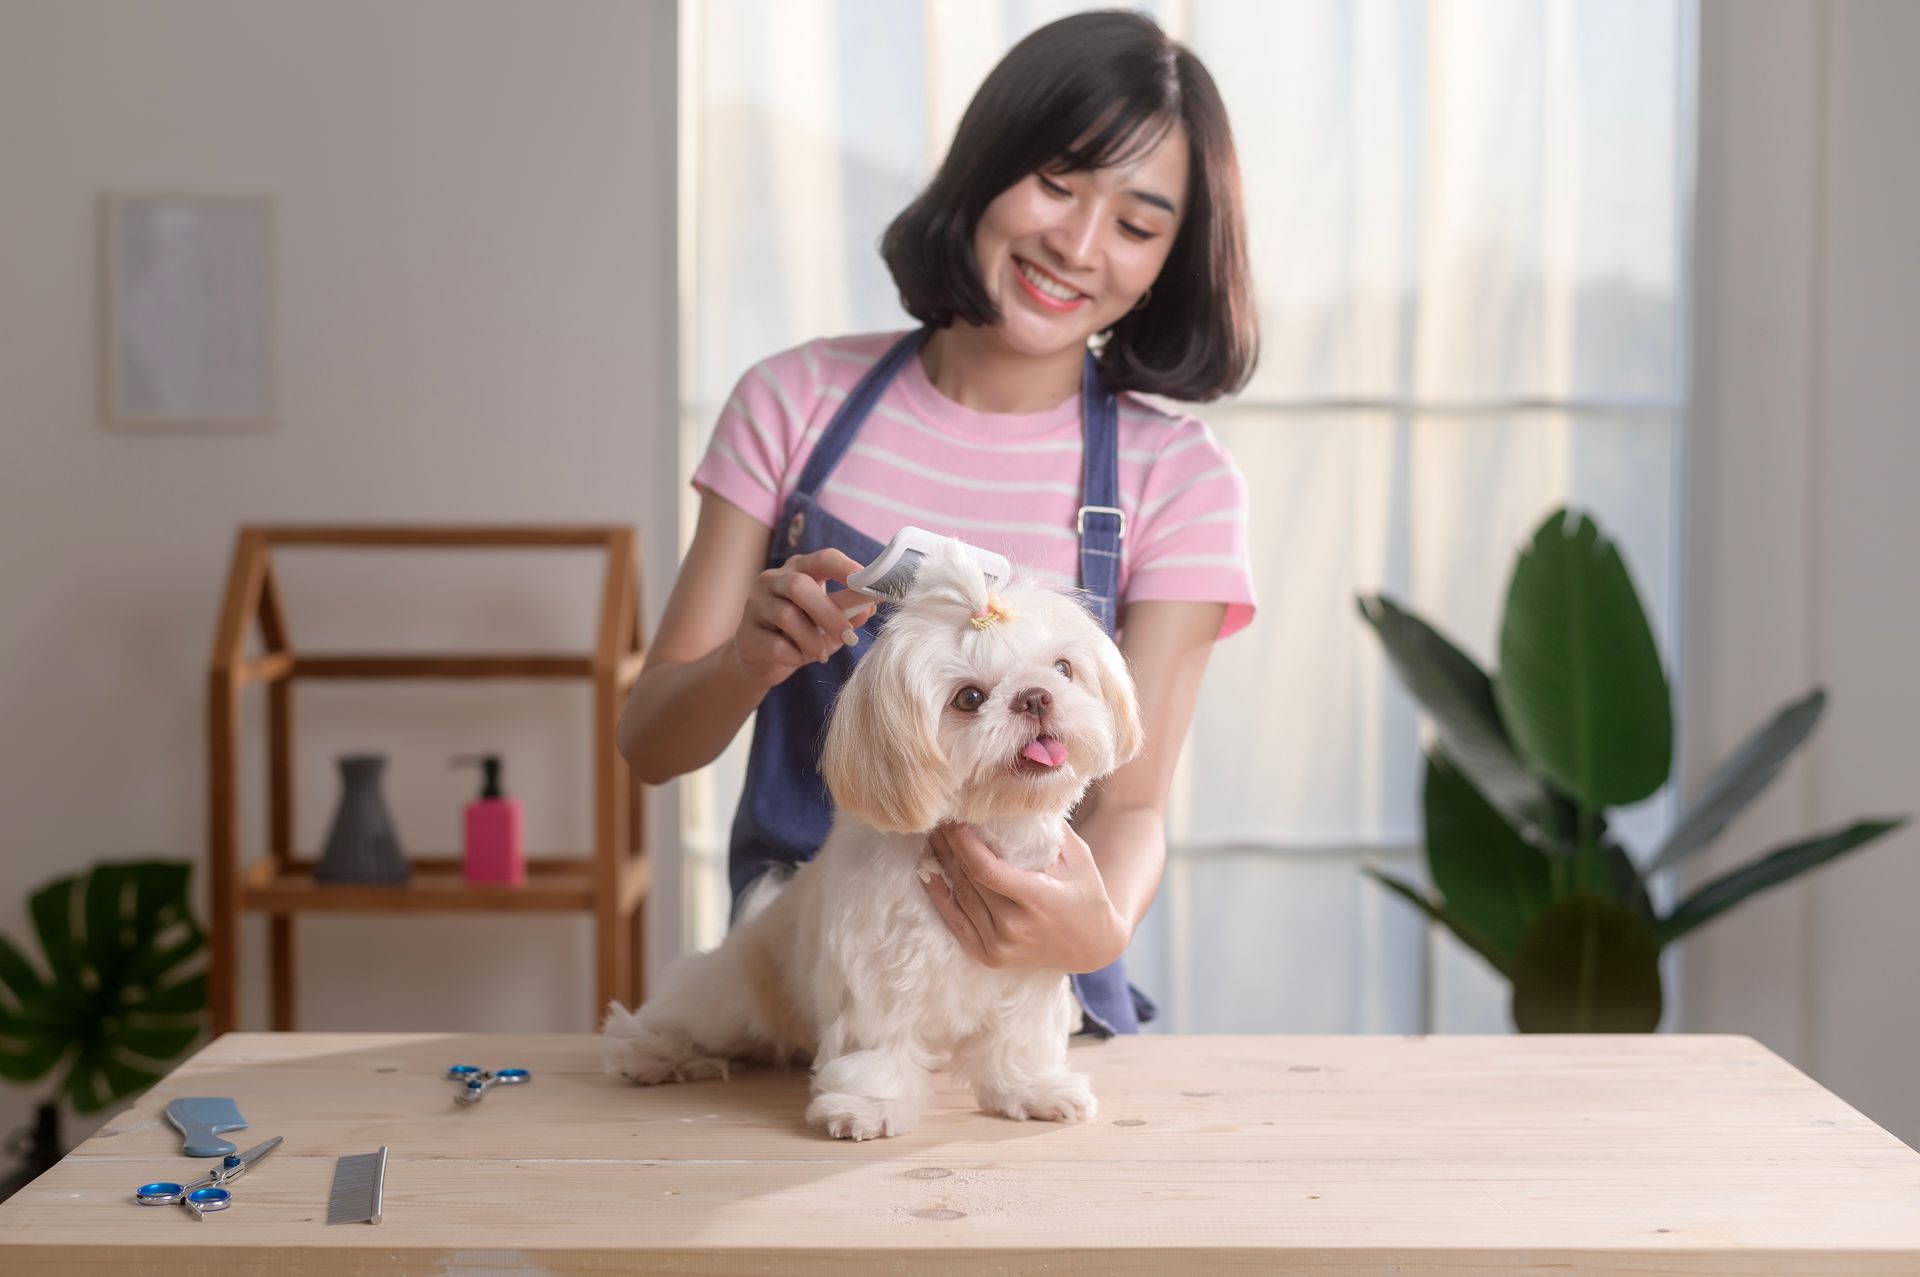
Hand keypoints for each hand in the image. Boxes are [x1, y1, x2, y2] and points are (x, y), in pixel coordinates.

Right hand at [728, 547, 875, 688]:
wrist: (762, 661)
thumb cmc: (801, 633)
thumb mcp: (829, 622)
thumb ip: (849, 612)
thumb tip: (870, 607)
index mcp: (799, 569)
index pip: (823, 559)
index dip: (846, 569)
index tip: (869, 586)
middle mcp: (773, 580)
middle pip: (799, 586)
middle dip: (829, 613)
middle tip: (849, 637)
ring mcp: (755, 604)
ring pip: (786, 615)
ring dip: (812, 639)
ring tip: (821, 653)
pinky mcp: (745, 634)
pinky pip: (774, 644)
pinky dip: (794, 655)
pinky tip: (798, 659)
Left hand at [922, 823, 1129, 973]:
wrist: (1092, 946)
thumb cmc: (1086, 893)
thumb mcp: (1078, 858)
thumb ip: (1048, 830)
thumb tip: (1016, 798)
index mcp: (1038, 900)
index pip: (986, 869)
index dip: (963, 843)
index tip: (954, 818)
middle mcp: (1014, 927)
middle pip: (968, 880)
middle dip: (950, 846)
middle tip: (939, 819)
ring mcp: (999, 946)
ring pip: (959, 898)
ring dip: (941, 865)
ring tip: (933, 838)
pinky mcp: (989, 956)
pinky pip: (955, 923)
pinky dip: (939, 897)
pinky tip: (928, 873)